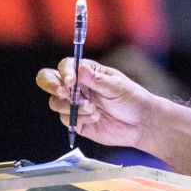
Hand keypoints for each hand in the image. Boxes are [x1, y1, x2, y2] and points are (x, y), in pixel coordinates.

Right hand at [36, 58, 151, 148]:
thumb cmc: (132, 99)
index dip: (64, 72)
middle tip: (64, 94)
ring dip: (71, 106)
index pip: (65, 66)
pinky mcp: (77, 122)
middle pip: (49, 81)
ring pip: (55, 103)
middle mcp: (77, 87)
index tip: (71, 82)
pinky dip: (79, 119)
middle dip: (52, 86)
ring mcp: (75, 104)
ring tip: (93, 109)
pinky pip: (66, 119)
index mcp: (86, 72)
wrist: (141, 124)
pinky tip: (96, 117)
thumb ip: (97, 80)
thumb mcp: (118, 87)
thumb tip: (79, 69)